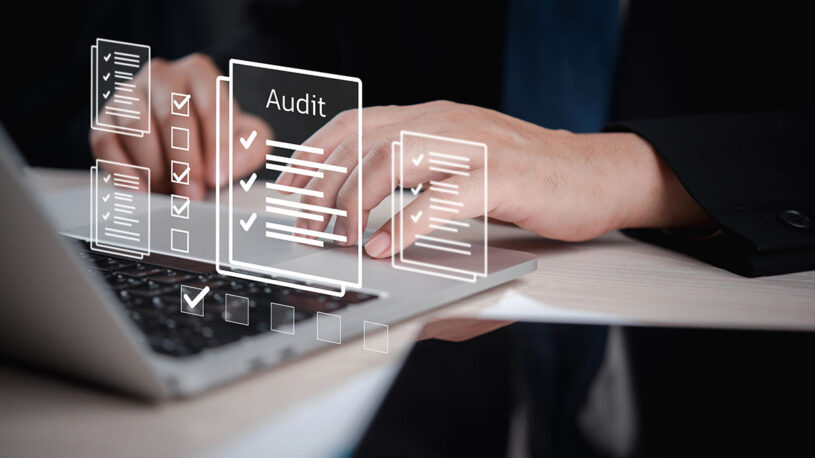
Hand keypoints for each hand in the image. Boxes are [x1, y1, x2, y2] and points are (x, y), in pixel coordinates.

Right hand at [90, 53, 270, 198]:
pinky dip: (122, 170)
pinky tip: (141, 192)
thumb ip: (250, 147)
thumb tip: (232, 161)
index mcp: (199, 73)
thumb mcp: (245, 140)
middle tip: (193, 195)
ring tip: (171, 197)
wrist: (186, 147)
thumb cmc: (217, 140)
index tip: (218, 178)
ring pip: (137, 127)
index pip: (210, 104)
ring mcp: (128, 96)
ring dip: (156, 167)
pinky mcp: (104, 121)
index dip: (216, 144)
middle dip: (184, 161)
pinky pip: (106, 143)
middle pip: (172, 115)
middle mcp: (161, 76)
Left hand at [275, 101, 707, 256]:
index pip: (355, 123)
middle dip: (324, 188)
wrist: (592, 174)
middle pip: (364, 144)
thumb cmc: (522, 176)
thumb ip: (415, 171)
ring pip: (394, 161)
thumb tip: (364, 206)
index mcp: (431, 117)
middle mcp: (445, 123)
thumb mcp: (458, 160)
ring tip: (339, 240)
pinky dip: (405, 224)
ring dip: (355, 203)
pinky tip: (384, 247)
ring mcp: (473, 146)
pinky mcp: (501, 177)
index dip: (314, 154)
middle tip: (305, 228)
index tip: (289, 188)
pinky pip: (441, 198)